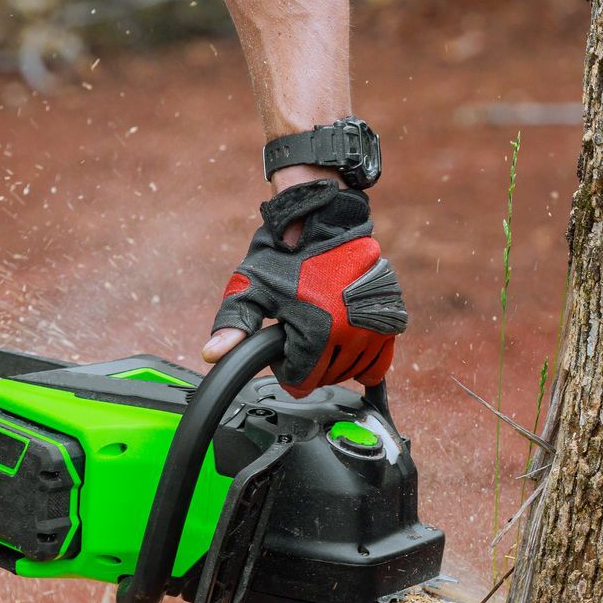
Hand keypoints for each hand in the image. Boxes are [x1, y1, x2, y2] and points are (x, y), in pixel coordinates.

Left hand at [210, 180, 406, 396]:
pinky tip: (348, 344)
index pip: (301, 382)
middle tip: (299, 336)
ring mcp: (375, 327)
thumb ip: (232, 326)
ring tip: (321, 334)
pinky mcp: (391, 318)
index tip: (282, 346)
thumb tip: (212, 355)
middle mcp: (351, 334)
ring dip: (336, 362)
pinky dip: (364, 359)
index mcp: (316, 333)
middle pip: (327, 379)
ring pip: (354, 371)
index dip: (285, 369)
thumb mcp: (250, 288)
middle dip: (310, 365)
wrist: (322, 221)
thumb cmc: (283, 255)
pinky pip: (380, 360)